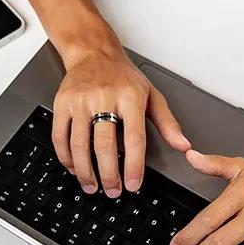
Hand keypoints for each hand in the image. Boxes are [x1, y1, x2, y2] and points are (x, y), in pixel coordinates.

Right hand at [52, 47, 189, 197]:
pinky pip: (60, 136)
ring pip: (80, 144)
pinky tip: (74, 168)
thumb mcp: (152, 95)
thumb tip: (183, 145)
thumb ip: (168, 123)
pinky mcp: (62, 103)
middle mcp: (104, 98)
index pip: (134, 139)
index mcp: (130, 97)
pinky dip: (66, 158)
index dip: (133, 166)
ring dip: (86, 172)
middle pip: (105, 145)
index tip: (133, 185)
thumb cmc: (124, 77)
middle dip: (109, 175)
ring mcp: (80, 101)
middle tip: (113, 191)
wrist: (93, 52)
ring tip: (93, 187)